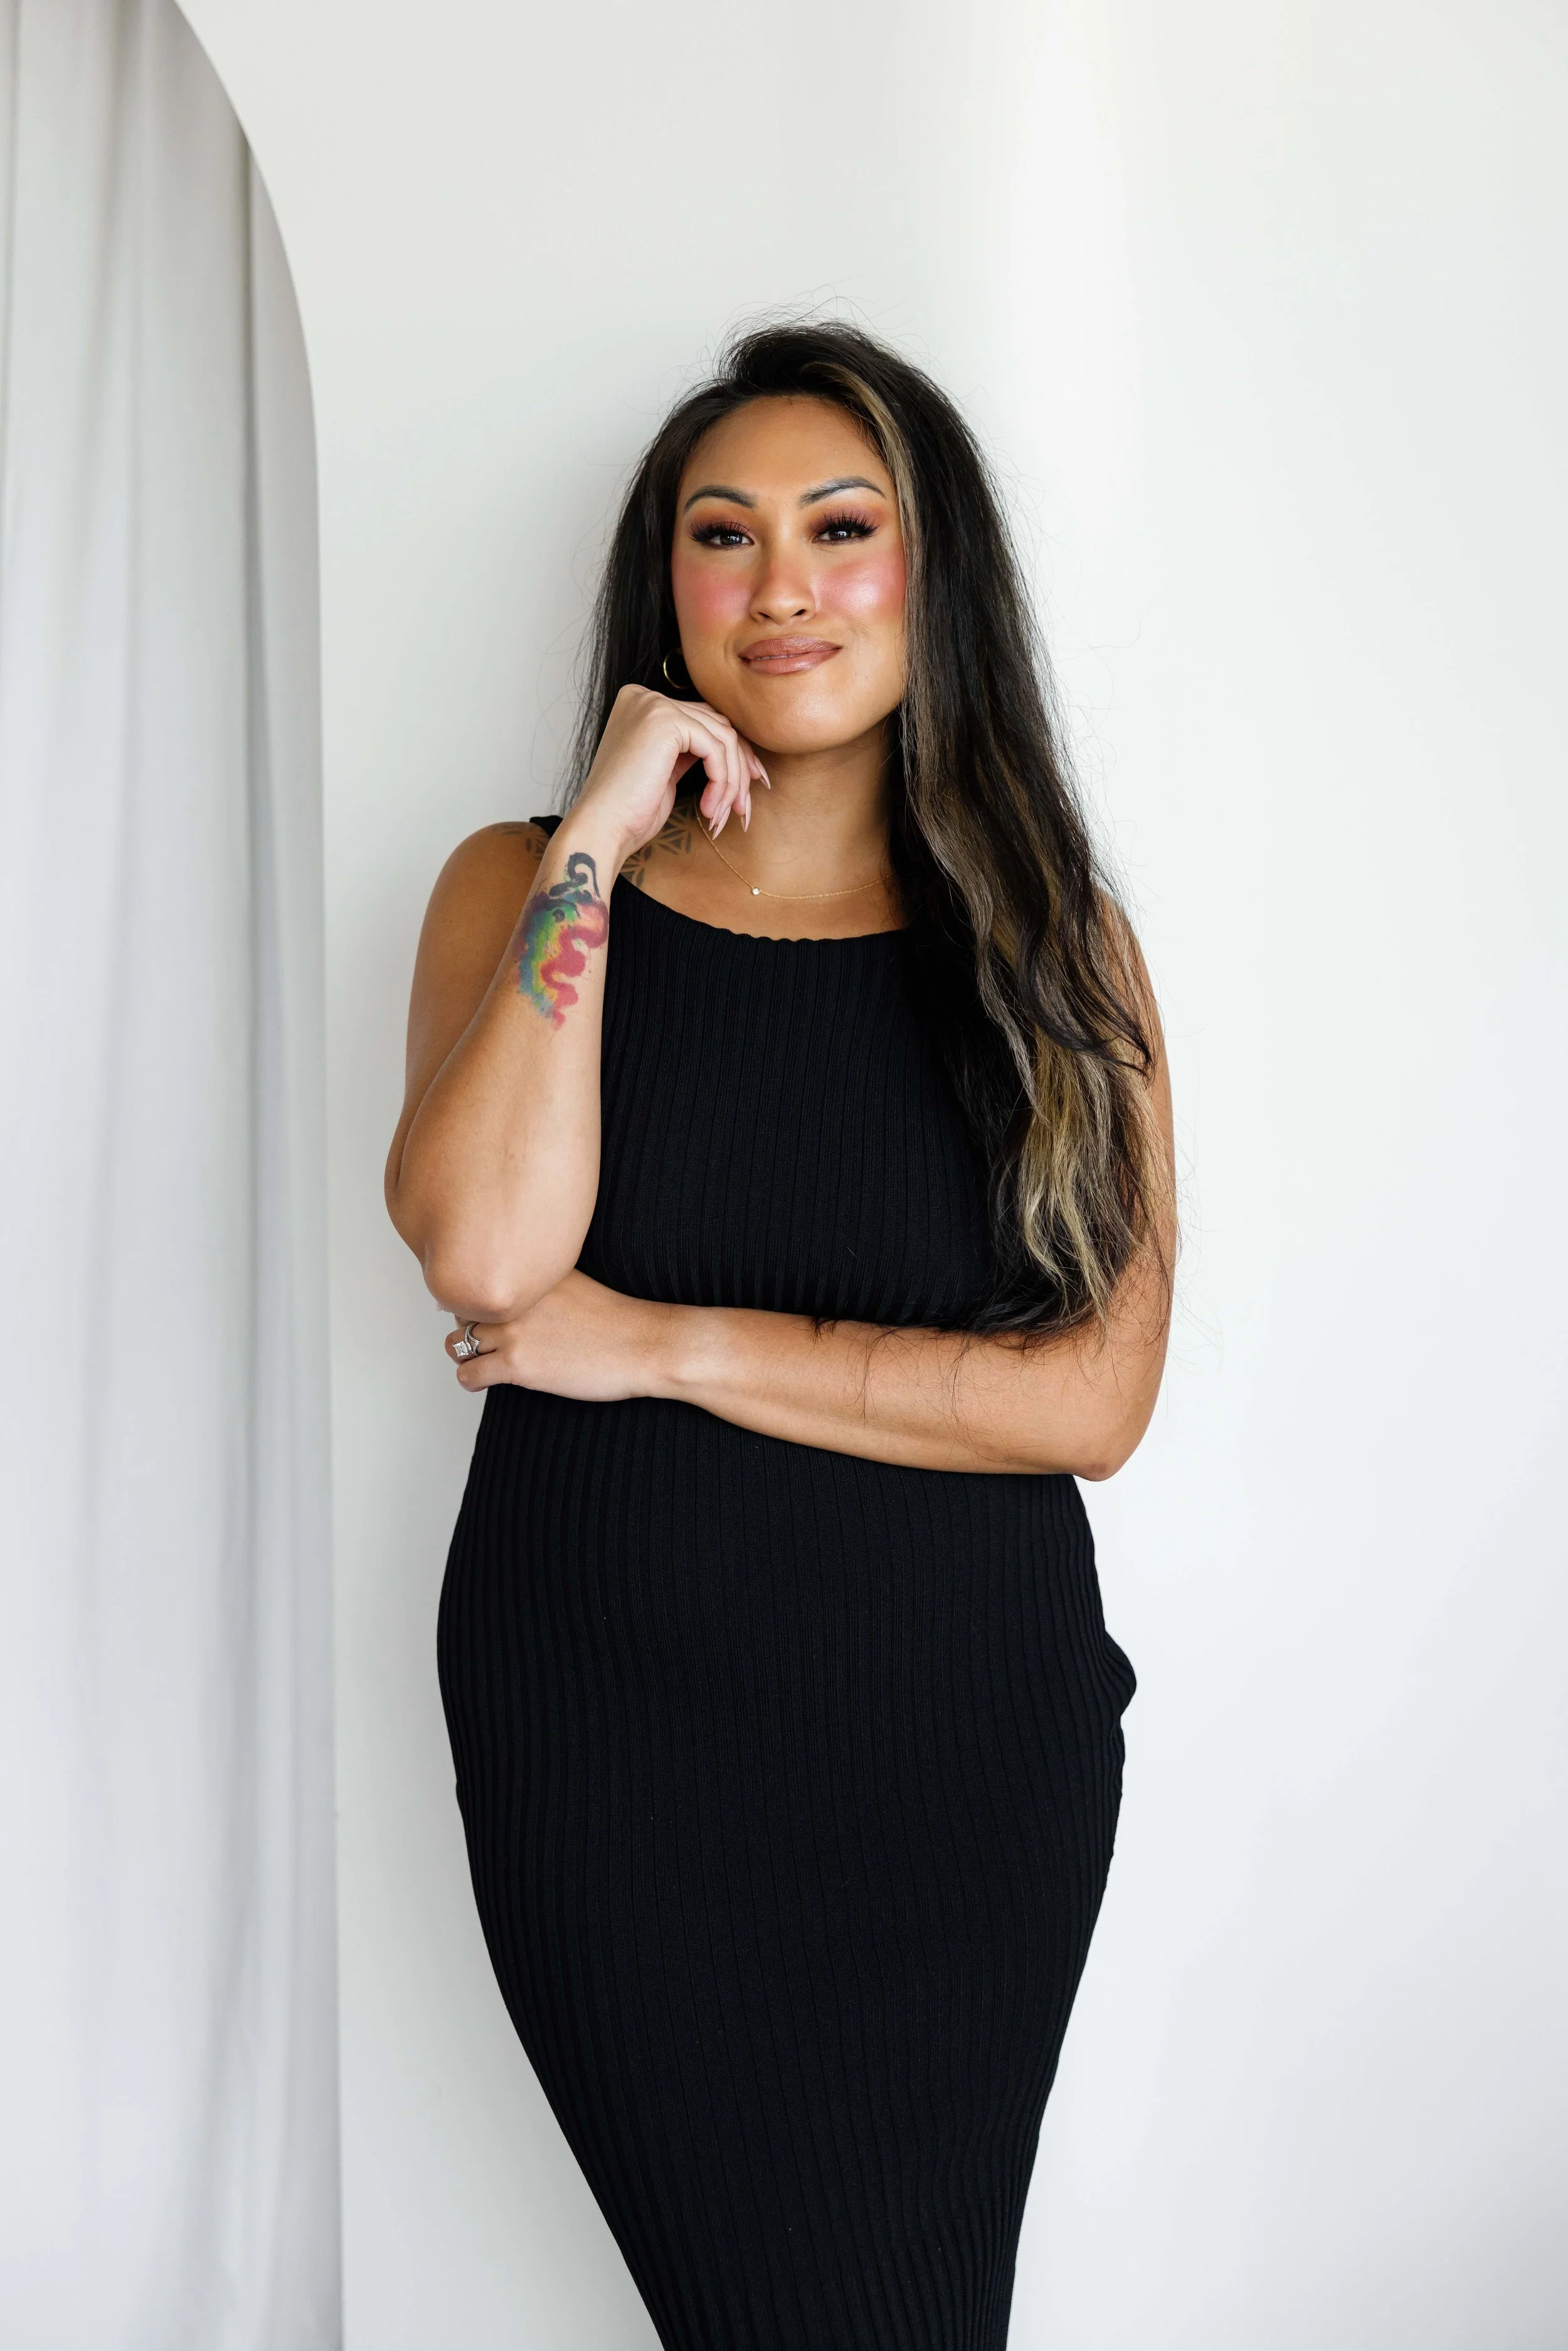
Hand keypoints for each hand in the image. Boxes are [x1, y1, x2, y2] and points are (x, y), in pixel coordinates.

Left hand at [445, 1269, 671, 1401]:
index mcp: (530, 1273)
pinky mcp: (516, 1363)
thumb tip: (514, 1292)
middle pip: (461, 1308)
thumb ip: (542, 1283)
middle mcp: (516, 1296)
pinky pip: (467, 1374)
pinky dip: (471, 1380)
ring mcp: (513, 1330)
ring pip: (457, 1343)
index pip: (478, 1279)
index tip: (483, 1314)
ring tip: (482, 1362)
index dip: (478, 1300)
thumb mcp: (575, 1283)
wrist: (645, 1345)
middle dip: (470, 1325)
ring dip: (465, 1354)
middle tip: (485, 1341)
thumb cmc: (619, 1320)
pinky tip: (485, 1381)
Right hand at [573, 683, 768, 864]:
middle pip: (717, 724)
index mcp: (642, 704)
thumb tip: (736, 750)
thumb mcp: (665, 770)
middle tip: (744, 805)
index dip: (733, 753)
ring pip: (722, 737)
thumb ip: (690, 749)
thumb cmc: (630, 811)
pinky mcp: (664, 721)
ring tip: (724, 814)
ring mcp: (654, 705)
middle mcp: (645, 697)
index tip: (750, 783)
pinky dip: (721, 781)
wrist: (603, 828)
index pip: (704, 719)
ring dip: (732, 781)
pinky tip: (710, 808)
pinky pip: (716, 748)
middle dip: (739, 766)